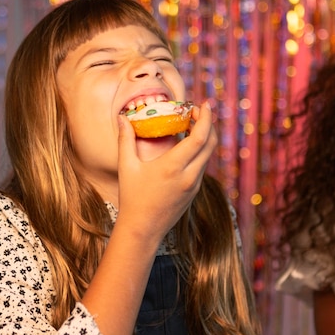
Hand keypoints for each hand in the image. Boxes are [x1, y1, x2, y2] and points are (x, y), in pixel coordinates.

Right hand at [116, 101, 216, 242]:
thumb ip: (125, 139)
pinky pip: (202, 166)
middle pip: (211, 143)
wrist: (142, 229)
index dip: (205, 118)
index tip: (203, 105)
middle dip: (208, 124)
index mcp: (173, 166)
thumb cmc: (132, 198)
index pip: (200, 137)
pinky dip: (200, 151)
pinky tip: (187, 146)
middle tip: (195, 112)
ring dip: (204, 138)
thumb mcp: (126, 167)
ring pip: (208, 155)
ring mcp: (194, 185)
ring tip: (190, 126)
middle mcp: (189, 175)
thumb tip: (123, 118)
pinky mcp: (194, 192)